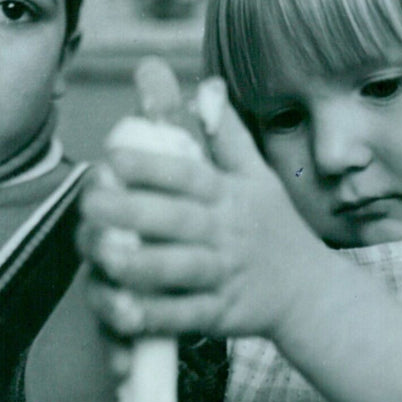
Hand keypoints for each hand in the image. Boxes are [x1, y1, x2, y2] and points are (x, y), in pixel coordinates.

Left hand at [78, 71, 322, 342]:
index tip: (112, 160)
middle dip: (130, 211)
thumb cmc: (276, 230)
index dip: (150, 166)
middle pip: (175, 219)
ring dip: (138, 263)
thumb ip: (226, 134)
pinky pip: (185, 315)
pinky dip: (155, 315)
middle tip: (89, 206)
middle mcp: (225, 232)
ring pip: (177, 269)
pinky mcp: (222, 315)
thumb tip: (205, 85)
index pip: (188, 174)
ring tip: (101, 256)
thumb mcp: (258, 176)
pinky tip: (123, 310)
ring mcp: (224, 275)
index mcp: (229, 195)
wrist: (312, 293)